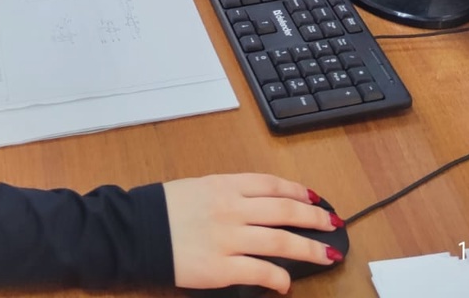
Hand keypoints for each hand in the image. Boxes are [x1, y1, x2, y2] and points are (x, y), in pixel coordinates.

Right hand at [164, 174, 341, 293]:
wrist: (135, 231)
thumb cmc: (162, 209)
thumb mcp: (197, 188)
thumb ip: (228, 194)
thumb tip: (258, 206)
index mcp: (225, 185)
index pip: (272, 185)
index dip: (299, 191)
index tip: (315, 198)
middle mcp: (231, 208)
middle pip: (285, 210)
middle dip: (314, 218)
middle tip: (333, 225)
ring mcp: (228, 238)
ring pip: (281, 241)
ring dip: (309, 249)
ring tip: (327, 256)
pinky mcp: (221, 267)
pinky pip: (260, 272)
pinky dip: (279, 278)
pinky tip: (287, 284)